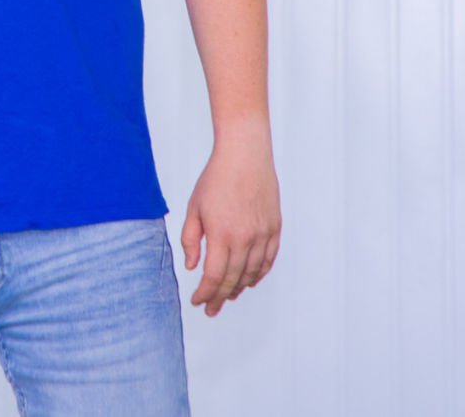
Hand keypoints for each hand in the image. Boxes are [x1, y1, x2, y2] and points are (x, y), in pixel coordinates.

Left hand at [181, 121, 280, 317]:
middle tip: (212, 308)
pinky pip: (268, 260)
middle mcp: (244, 239)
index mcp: (221, 235)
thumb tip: (192, 266)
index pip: (213, 276)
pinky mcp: (274, 228)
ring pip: (252, 273)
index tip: (198, 301)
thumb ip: (191, 240)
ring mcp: (262, 235)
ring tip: (228, 296)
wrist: (245, 156)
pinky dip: (259, 274)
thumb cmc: (216, 178)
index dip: (205, 294)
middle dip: (220, 297)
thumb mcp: (194, 208)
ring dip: (239, 288)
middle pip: (233, 279)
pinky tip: (250, 280)